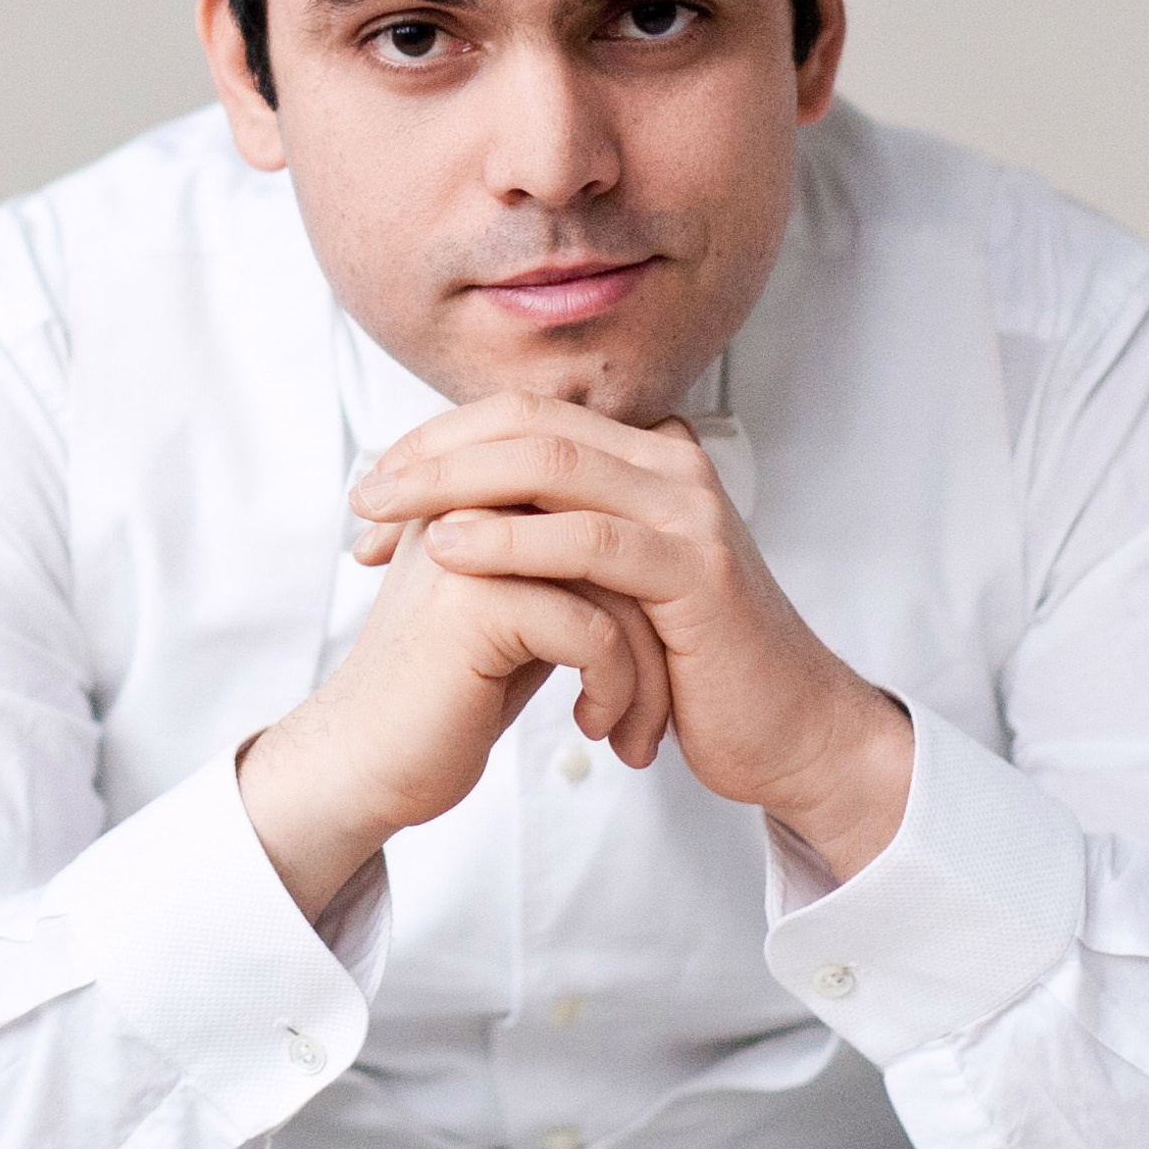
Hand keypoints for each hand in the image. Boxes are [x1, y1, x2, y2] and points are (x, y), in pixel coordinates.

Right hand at [238, 513, 672, 923]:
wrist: (371, 760)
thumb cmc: (456, 689)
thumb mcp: (523, 605)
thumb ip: (570, 555)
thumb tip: (656, 529)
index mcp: (484, 486)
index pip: (609, 504)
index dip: (650, 579)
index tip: (664, 646)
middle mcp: (474, 497)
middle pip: (621, 536)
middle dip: (662, 621)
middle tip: (667, 693)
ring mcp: (471, 544)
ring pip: (620, 585)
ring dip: (647, 668)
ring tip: (636, 725)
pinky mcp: (475, 602)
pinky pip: (596, 633)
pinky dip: (614, 689)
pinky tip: (592, 726)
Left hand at [349, 392, 912, 879]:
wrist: (784, 731)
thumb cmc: (689, 668)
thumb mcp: (611, 587)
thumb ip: (558, 537)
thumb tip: (455, 515)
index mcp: (646, 459)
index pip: (526, 417)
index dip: (441, 443)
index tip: (375, 493)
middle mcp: (671, 468)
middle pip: (531, 425)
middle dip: (433, 454)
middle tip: (364, 495)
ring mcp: (690, 514)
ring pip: (555, 468)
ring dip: (455, 488)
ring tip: (387, 519)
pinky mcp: (696, 572)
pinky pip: (589, 542)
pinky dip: (511, 543)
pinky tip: (451, 553)